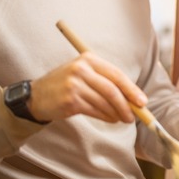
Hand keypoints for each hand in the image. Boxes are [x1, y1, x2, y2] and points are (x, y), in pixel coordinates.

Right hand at [26, 52, 146, 122]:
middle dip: (127, 104)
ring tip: (124, 119)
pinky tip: (111, 119)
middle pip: (112, 89)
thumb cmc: (65, 85)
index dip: (131, 89)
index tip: (142, 101)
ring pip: (104, 102)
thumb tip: (132, 97)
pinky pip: (95, 111)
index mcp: (88, 58)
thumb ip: (104, 80)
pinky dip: (106, 117)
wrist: (36, 96)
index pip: (116, 74)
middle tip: (135, 115)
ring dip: (117, 113)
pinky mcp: (70, 100)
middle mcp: (81, 69)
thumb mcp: (83, 73)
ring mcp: (74, 85)